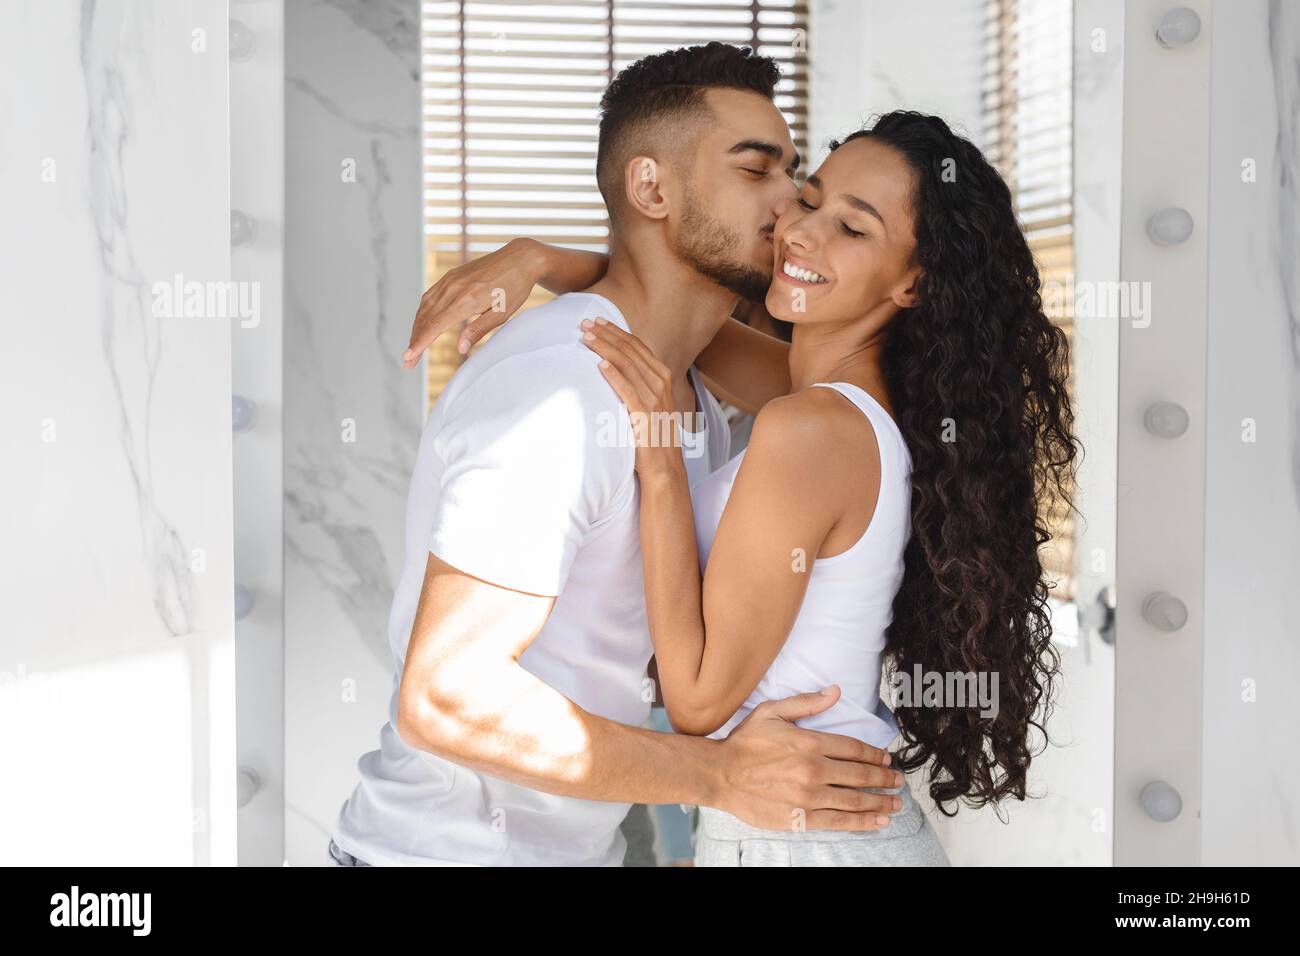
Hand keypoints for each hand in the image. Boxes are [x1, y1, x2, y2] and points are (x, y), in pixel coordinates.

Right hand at [403, 238, 544, 368]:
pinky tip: (422, 324)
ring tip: (414, 347)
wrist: (519, 258)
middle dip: (414, 341)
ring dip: (416, 328)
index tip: (408, 357)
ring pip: (424, 307)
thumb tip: (460, 349)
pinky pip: (429, 296)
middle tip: (408, 362)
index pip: (434, 326)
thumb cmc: (514, 288)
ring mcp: (449, 281)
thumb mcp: (501, 314)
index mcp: (465, 300)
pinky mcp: (450, 276)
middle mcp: (452, 289)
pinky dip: (422, 313)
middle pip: (425, 319)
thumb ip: (478, 330)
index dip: (420, 343)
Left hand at [581, 317, 683, 478]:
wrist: (663, 467)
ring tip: (586, 337)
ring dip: (606, 348)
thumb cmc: (650, 435)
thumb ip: (636, 383)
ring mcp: (654, 399)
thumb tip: (613, 364)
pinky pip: (628, 391)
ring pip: (627, 365)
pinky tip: (600, 364)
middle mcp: (660, 384)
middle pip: (630, 351)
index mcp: (661, 377)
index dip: (616, 332)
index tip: (597, 321)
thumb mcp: (647, 402)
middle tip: (585, 323)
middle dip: (607, 334)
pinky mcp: (645, 416)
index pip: (637, 346)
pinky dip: (614, 376)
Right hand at [713, 686, 905, 831]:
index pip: (854, 749)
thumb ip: (806, 703)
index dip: (875, 755)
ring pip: (855, 800)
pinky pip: (839, 821)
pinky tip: (878, 820)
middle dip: (885, 779)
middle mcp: (813, 770)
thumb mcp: (772, 712)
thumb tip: (835, 691)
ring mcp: (808, 797)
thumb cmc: (745, 742)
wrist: (719, 774)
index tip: (887, 759)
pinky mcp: (800, 818)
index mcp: (810, 743)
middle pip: (860, 775)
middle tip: (899, 781)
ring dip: (880, 801)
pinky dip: (862, 822)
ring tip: (896, 803)